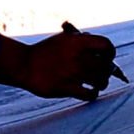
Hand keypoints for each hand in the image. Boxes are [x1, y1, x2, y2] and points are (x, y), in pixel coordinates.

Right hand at [0, 24, 121, 100]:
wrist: (24, 65)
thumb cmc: (44, 51)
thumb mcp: (63, 39)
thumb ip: (81, 41)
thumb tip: (98, 49)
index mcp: (78, 42)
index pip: (106, 46)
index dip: (110, 52)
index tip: (107, 56)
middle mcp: (78, 57)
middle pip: (106, 66)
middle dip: (107, 70)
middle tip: (102, 72)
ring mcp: (73, 74)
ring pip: (101, 81)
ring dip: (101, 82)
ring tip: (96, 82)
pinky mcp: (66, 89)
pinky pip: (90, 95)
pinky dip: (92, 94)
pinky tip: (89, 92)